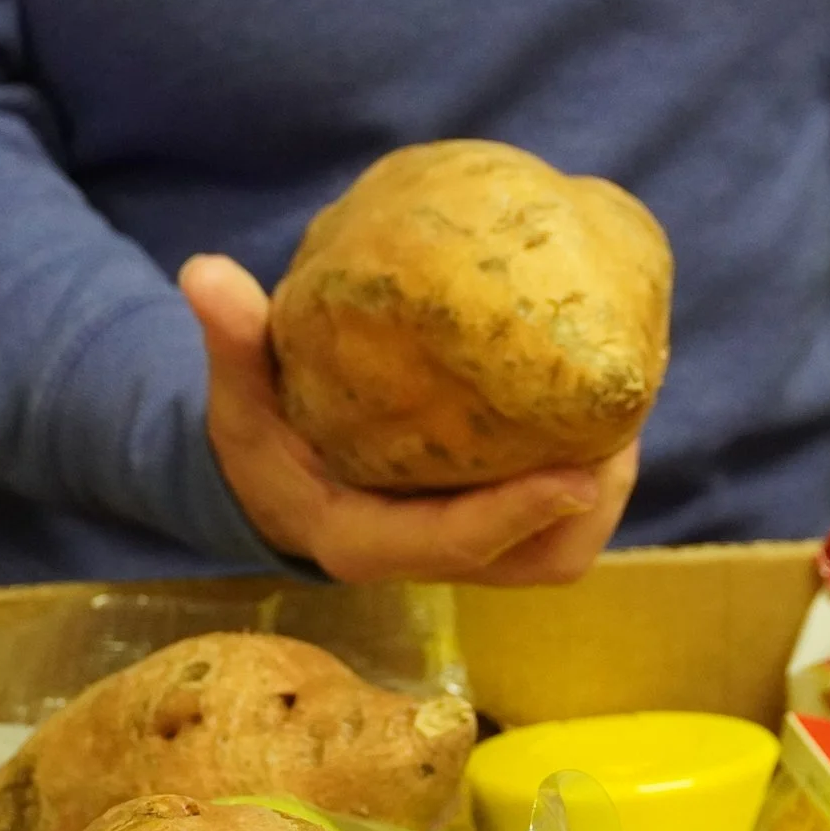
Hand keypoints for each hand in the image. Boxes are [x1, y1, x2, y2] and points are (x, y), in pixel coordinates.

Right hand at [181, 255, 638, 585]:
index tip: (578, 471)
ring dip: (604, 490)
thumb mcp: (238, 395)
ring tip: (625, 411)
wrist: (272, 480)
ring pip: (561, 547)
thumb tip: (204, 273)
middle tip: (620, 424)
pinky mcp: (495, 529)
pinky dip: (593, 476)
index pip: (455, 543)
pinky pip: (562, 520)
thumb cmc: (261, 439)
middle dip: (589, 502)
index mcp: (365, 540)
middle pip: (535, 558)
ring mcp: (469, 549)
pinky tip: (605, 409)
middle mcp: (427, 557)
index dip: (518, 514)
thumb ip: (232, 342)